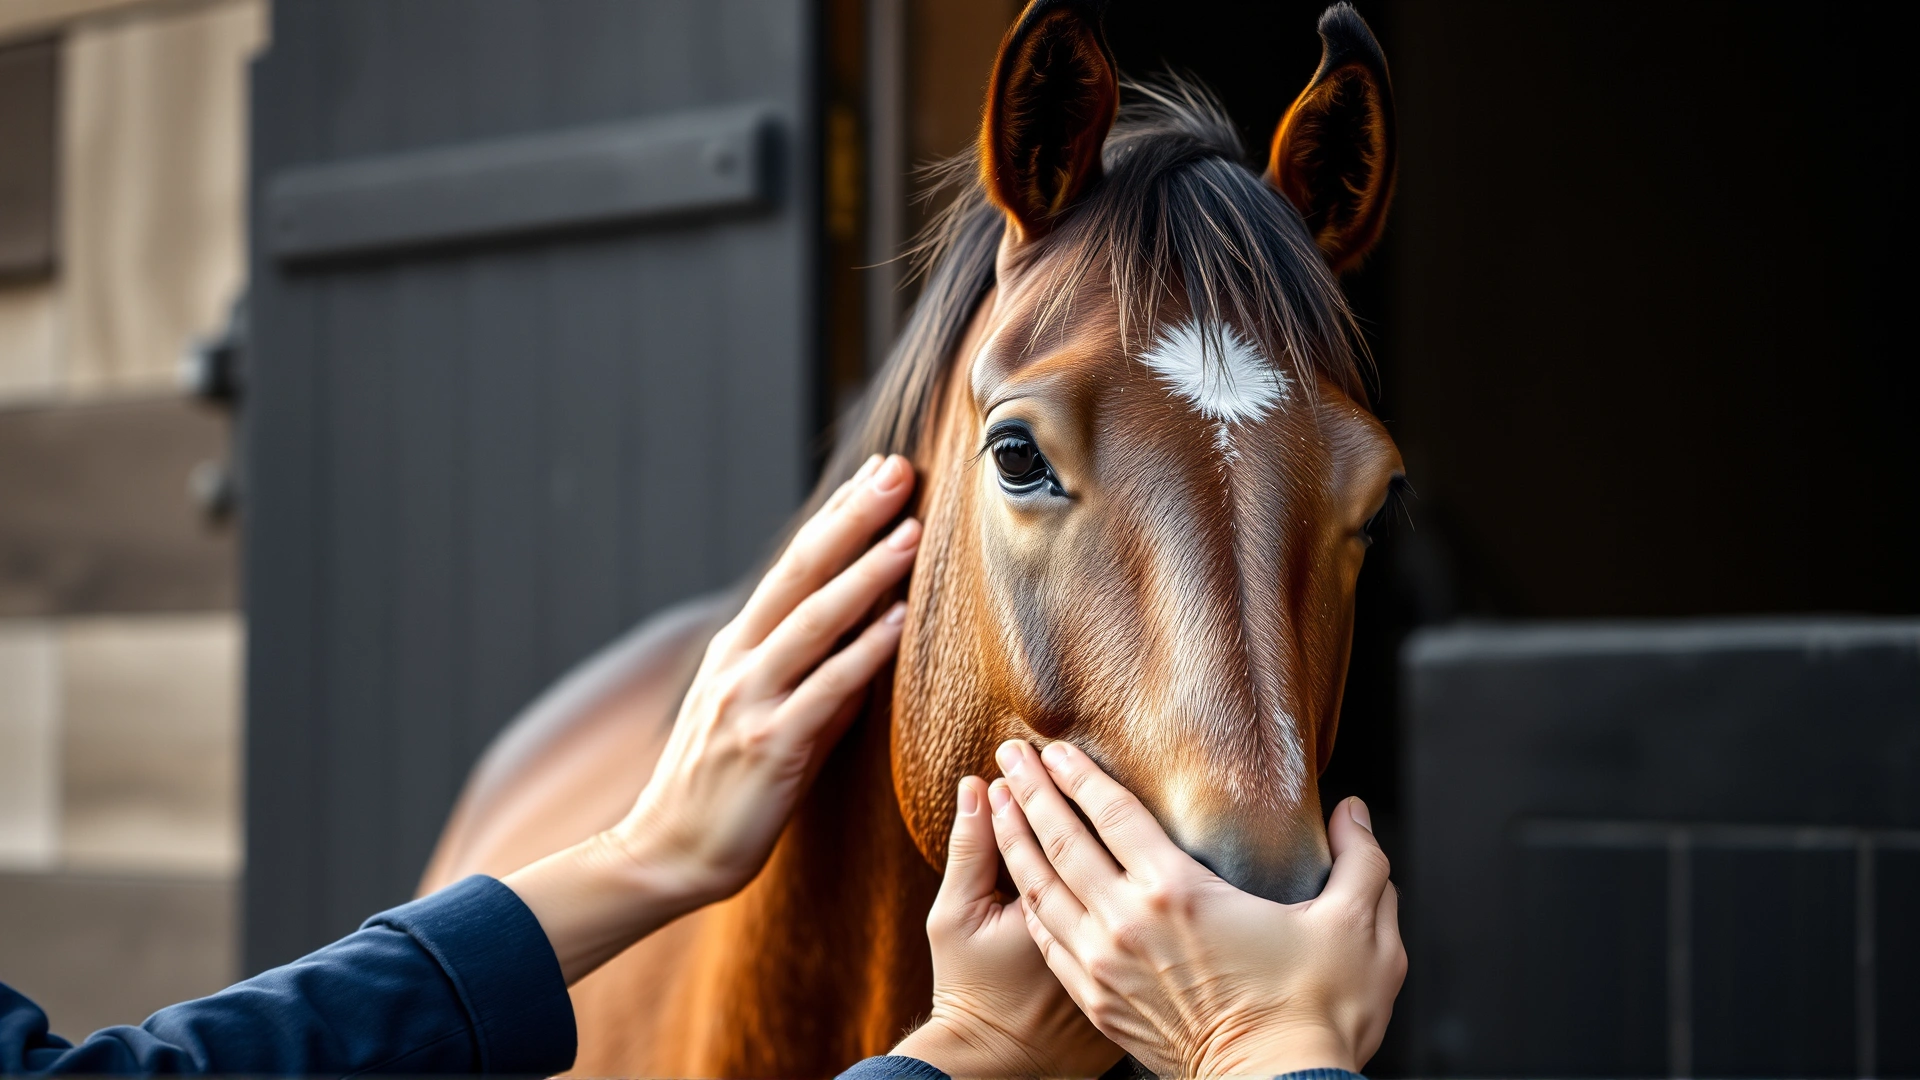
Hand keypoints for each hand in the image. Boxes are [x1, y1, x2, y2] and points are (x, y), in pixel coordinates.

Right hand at [505, 454, 919, 982]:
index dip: (837, 516)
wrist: (666, 854)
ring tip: (909, 532)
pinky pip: (826, 690)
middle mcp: (740, 662)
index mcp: (736, 648)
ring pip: (814, 623)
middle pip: (802, 574)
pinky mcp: (770, 747)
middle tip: (897, 469)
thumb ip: (806, 668)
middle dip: (852, 518)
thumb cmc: (721, 787)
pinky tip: (899, 622)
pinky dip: (863, 651)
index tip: (878, 473)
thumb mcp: (755, 710)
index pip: (793, 566)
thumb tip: (868, 628)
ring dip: (865, 574)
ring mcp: (752, 702)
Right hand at [891, 777, 1122, 1078]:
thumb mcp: (955, 917)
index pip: (1049, 835)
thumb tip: (971, 788)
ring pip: (1128, 865)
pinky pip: (1153, 903)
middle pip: (1088, 843)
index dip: (1037, 792)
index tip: (1025, 761)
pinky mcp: (1146, 965)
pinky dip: (1143, 866)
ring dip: (1105, 816)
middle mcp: (1096, 933)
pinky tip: (1136, 829)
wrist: (1004, 1058)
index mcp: (1044, 917)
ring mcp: (1125, 954)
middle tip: (1050, 752)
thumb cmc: (972, 987)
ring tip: (1084, 769)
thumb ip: (968, 852)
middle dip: (1064, 788)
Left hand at [989, 740, 1404, 1076]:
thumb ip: (1362, 862)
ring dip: (1015, 839)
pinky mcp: (1099, 1003)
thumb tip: (1357, 812)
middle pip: (1063, 840)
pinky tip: (1018, 882)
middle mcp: (1128, 922)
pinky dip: (1027, 901)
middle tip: (1007, 752)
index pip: (1114, 815)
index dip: (1081, 775)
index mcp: (1180, 892)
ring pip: (1041, 887)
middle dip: (1031, 791)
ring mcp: (1105, 966)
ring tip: (995, 802)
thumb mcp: (1359, 929)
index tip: (1055, 747)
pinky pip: (1048, 939)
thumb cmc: (1320, 1014)